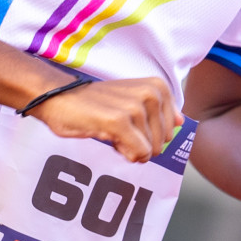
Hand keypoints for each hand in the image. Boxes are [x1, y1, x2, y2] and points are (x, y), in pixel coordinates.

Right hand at [28, 77, 183, 163]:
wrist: (60, 98)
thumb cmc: (95, 103)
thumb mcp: (132, 99)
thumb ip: (158, 110)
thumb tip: (180, 122)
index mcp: (157, 86)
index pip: (171, 131)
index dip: (149, 135)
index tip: (130, 124)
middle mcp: (151, 93)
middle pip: (162, 144)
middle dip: (140, 144)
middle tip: (118, 128)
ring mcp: (136, 107)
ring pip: (150, 150)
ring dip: (128, 147)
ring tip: (110, 129)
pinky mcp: (120, 121)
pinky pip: (139, 154)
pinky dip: (124, 153)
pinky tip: (108, 137)